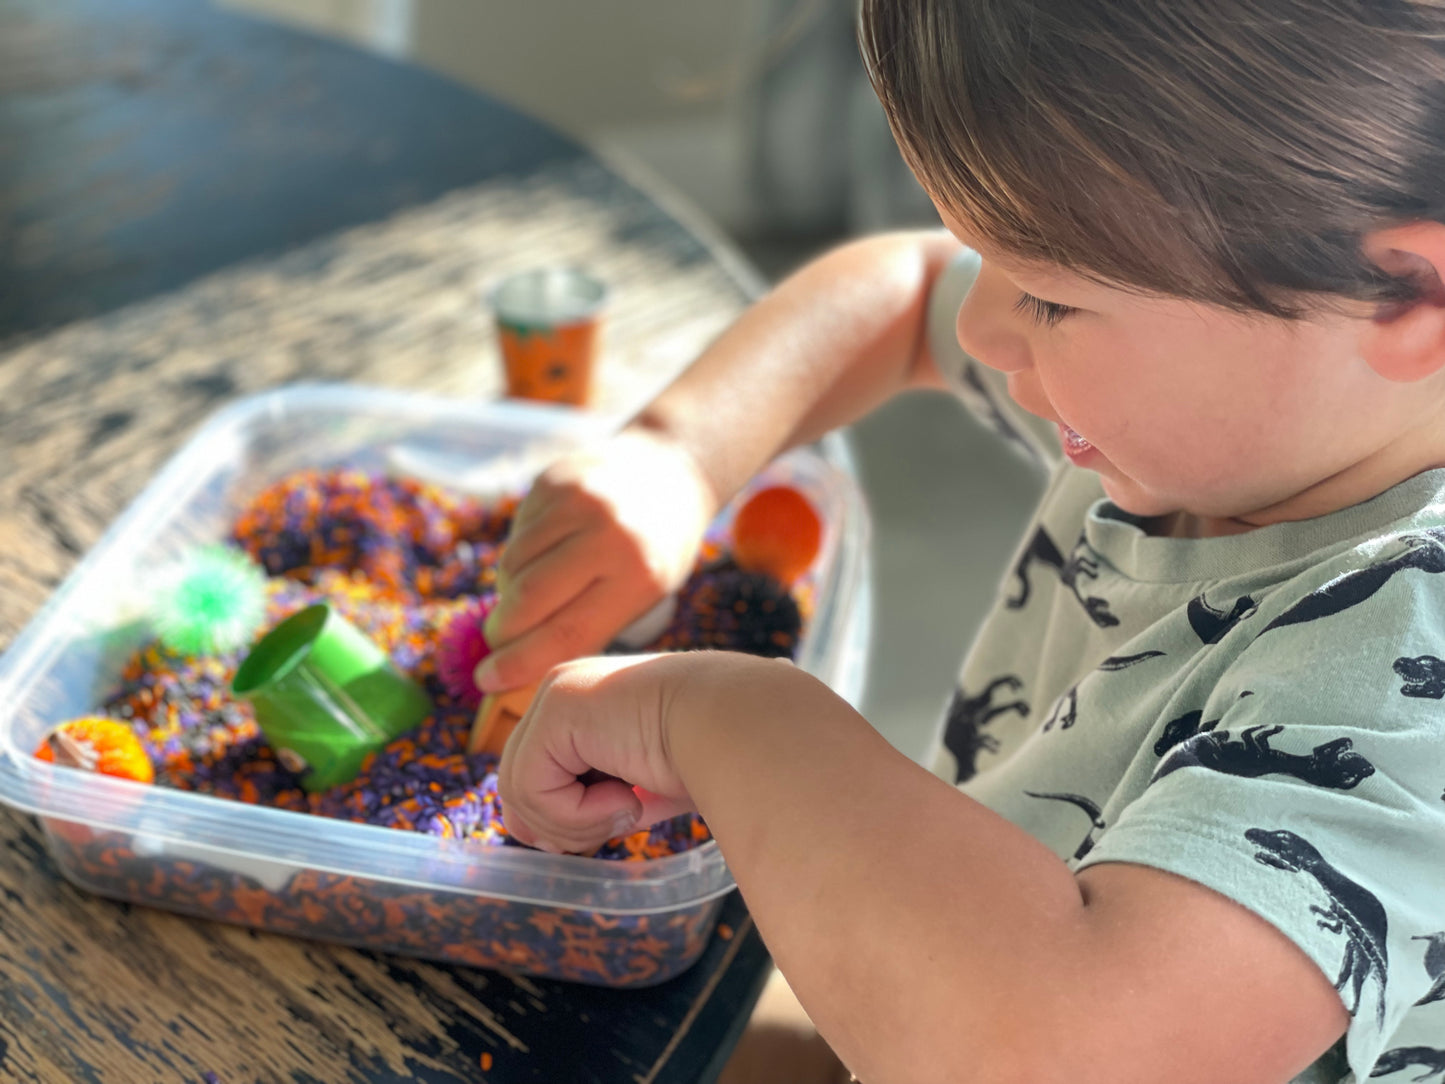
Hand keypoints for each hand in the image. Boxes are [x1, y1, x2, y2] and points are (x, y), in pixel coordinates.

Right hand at [475, 428, 717, 693]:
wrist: (667, 472)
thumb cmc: (654, 550)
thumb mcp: (644, 594)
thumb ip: (591, 627)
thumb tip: (522, 666)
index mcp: (639, 575)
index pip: (567, 633)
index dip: (520, 663)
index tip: (488, 681)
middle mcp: (607, 533)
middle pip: (528, 599)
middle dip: (502, 631)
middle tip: (497, 643)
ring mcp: (577, 501)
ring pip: (513, 565)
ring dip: (509, 593)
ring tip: (528, 597)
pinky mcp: (552, 481)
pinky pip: (515, 535)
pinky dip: (518, 558)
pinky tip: (540, 557)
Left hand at [496, 652, 701, 853]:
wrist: (739, 729)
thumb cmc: (711, 758)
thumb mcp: (641, 789)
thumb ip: (595, 805)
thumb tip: (542, 838)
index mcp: (588, 703)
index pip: (537, 771)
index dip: (559, 818)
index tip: (609, 827)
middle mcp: (566, 690)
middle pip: (519, 782)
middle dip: (562, 826)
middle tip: (620, 821)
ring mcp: (558, 694)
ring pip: (521, 791)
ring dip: (578, 824)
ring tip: (632, 807)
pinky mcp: (557, 708)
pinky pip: (532, 788)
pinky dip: (576, 815)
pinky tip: (627, 798)